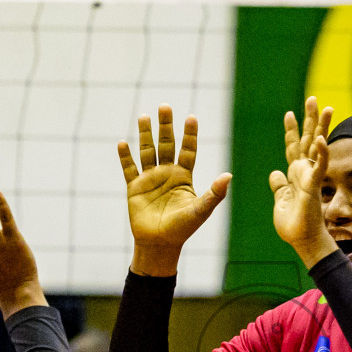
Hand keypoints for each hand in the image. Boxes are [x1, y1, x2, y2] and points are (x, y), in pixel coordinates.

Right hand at [119, 105, 231, 277]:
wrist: (160, 244)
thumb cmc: (183, 229)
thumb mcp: (201, 210)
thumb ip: (214, 193)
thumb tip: (228, 175)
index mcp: (183, 177)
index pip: (187, 150)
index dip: (189, 134)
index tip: (191, 117)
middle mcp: (166, 173)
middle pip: (166, 144)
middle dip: (166, 126)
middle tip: (165, 107)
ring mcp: (150, 179)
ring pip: (147, 151)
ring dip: (145, 134)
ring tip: (144, 116)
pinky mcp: (134, 187)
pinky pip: (129, 168)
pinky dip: (125, 156)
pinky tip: (123, 142)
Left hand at [268, 96, 336, 268]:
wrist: (301, 240)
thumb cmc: (292, 224)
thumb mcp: (280, 200)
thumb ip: (279, 186)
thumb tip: (275, 173)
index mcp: (295, 174)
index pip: (294, 147)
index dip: (292, 131)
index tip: (289, 113)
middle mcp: (304, 171)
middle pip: (308, 139)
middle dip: (311, 119)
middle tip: (313, 99)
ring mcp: (311, 176)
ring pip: (318, 146)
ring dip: (321, 127)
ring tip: (327, 107)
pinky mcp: (314, 185)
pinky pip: (319, 166)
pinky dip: (320, 153)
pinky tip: (321, 140)